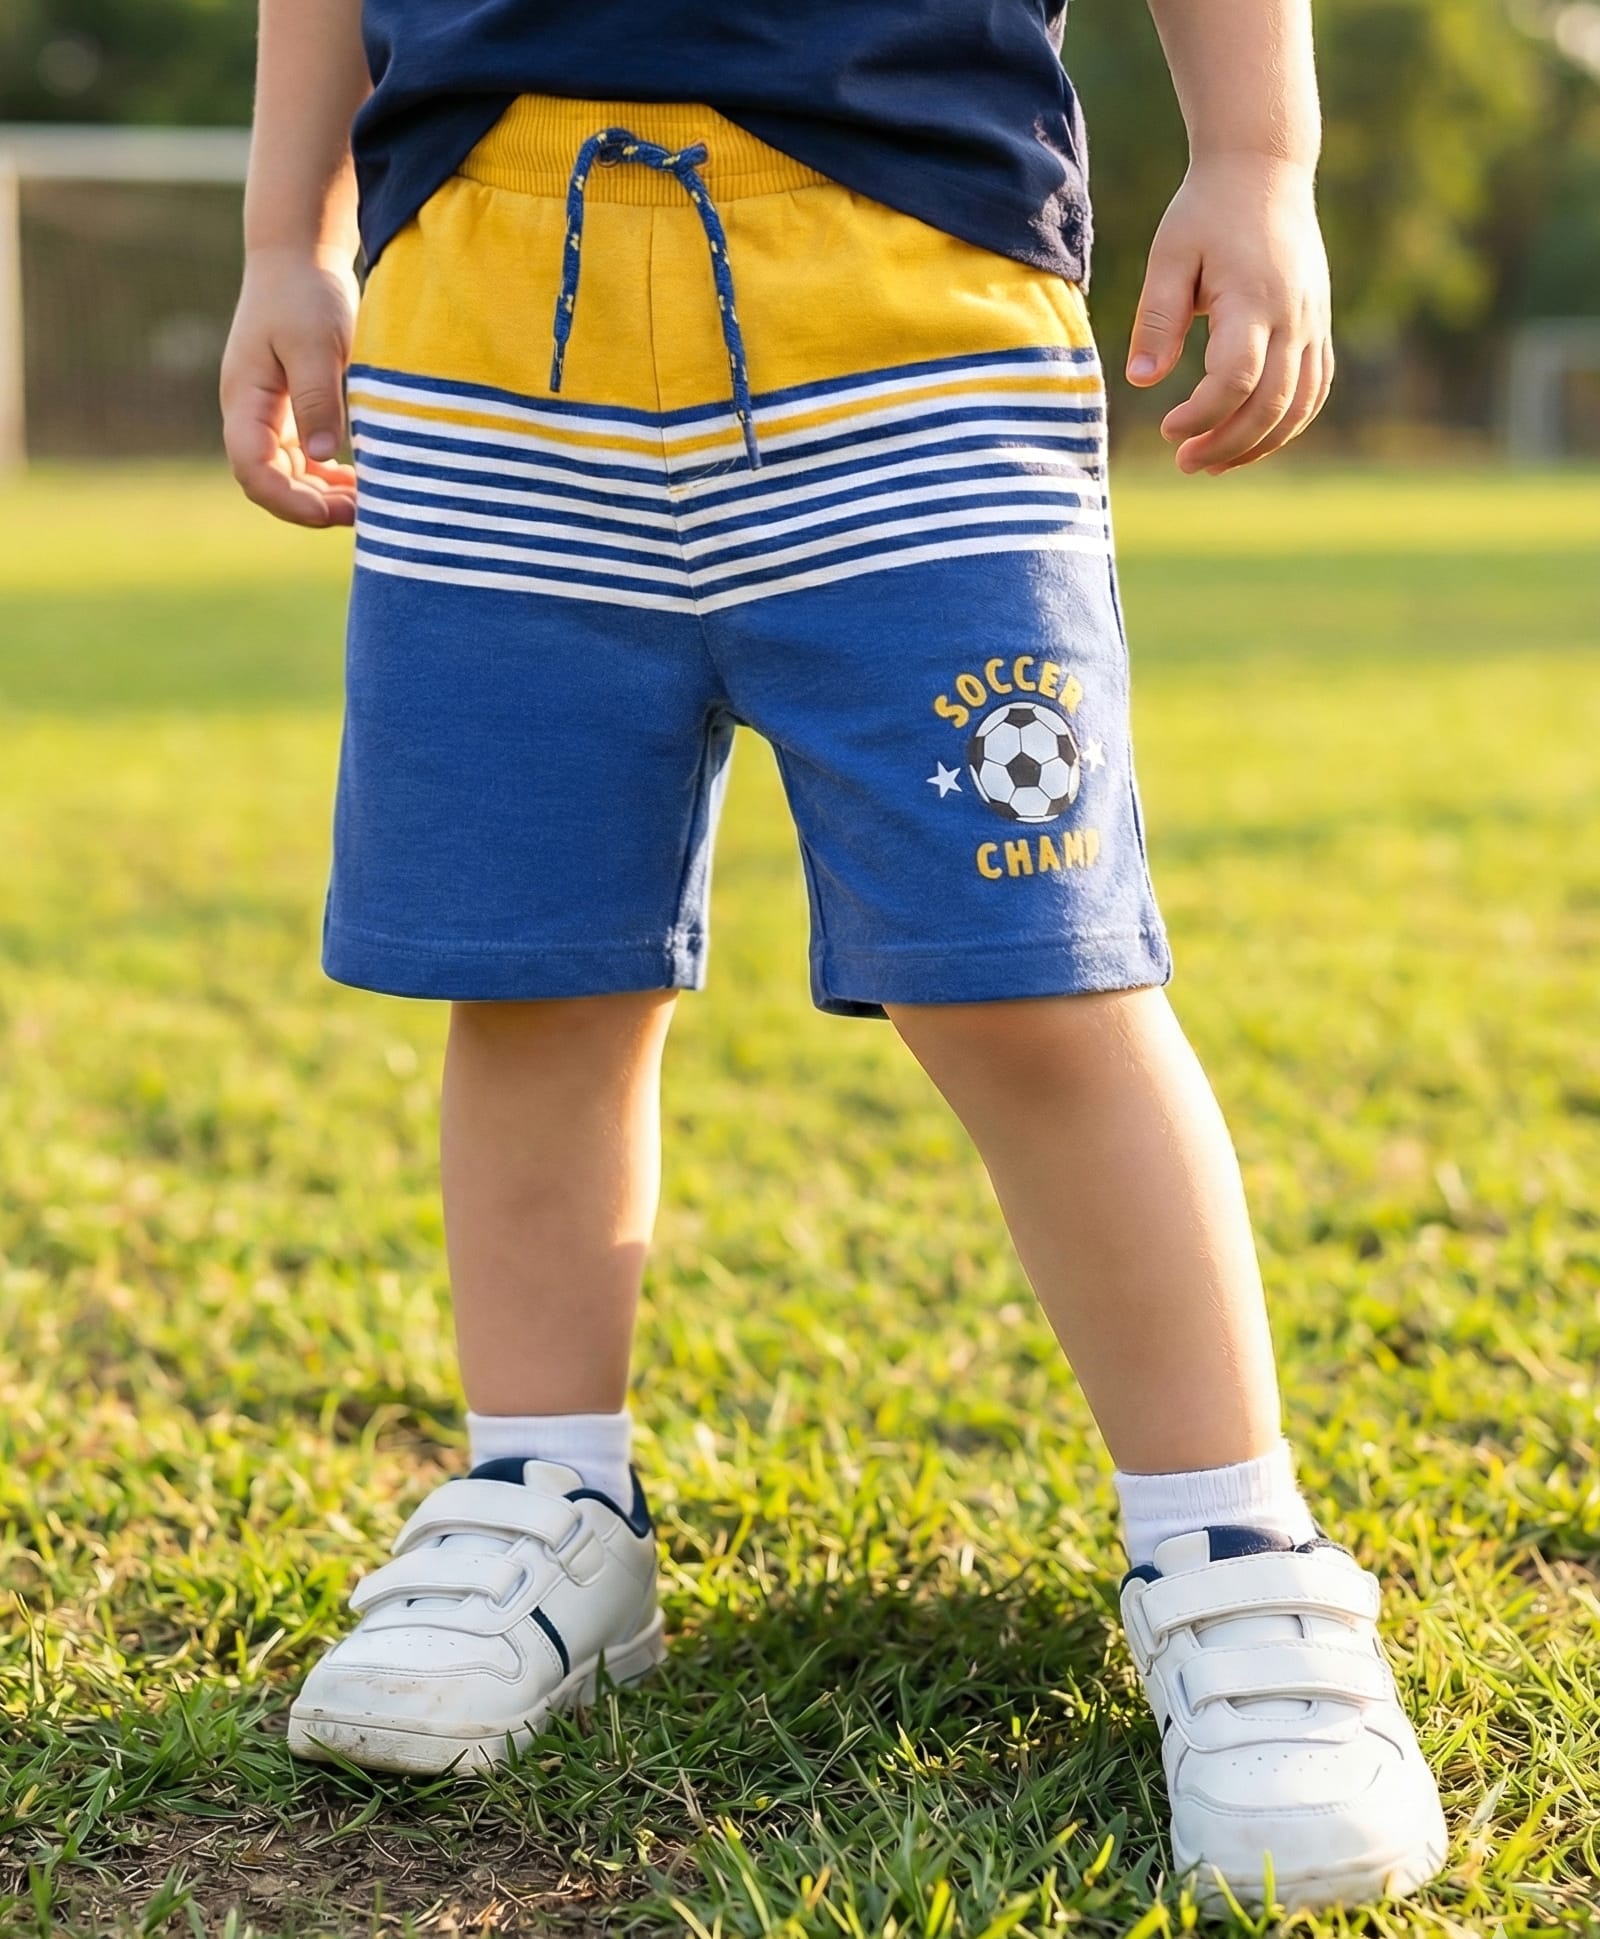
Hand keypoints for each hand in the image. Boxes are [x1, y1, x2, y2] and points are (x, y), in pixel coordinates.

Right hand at [220, 246, 359, 525]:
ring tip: (368, 504)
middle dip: (312, 506)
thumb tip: (323, 459)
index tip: (331, 514)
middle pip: (271, 482)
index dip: (289, 501)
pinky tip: (361, 482)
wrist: (300, 259)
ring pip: (291, 476)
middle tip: (363, 515)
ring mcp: (271, 417)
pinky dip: (330, 478)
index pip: (252, 469)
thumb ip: (317, 400)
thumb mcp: (315, 344)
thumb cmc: (304, 295)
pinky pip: (307, 461)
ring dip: (324, 496)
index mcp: (245, 400)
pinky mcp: (294, 412)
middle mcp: (252, 416)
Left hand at [1125, 156, 1331, 474]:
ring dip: (1258, 445)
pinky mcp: (1318, 325)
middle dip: (1227, 445)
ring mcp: (1312, 322)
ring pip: (1299, 405)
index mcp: (1253, 300)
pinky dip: (1286, 423)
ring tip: (1212, 464)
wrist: (1265, 168)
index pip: (1236, 380)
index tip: (1167, 430)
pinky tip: (1249, 441)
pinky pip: (1314, 388)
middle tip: (1184, 462)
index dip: (1203, 415)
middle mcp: (1293, 316)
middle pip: (1271, 404)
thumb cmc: (1207, 211)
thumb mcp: (1169, 257)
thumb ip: (1157, 319)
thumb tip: (1141, 381)